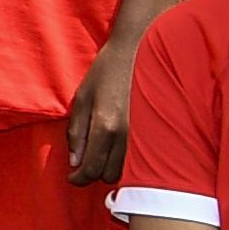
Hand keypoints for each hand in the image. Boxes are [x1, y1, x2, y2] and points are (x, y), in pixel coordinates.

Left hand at [66, 7, 154, 183]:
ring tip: (103, 154)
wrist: (139, 51)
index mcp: (105, 126)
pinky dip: (128, 162)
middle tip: (86, 161)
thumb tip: (75, 161)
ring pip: (127, 172)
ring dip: (111, 168)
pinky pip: (141, 160)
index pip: (91, 169)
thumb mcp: (82, 97)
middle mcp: (127, 135)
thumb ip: (76, 132)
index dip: (79, 178)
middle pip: (108, 175)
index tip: (73, 177)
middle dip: (94, 172)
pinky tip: (120, 148)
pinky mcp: (155, 132)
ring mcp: (144, 134)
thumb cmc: (107, 71)